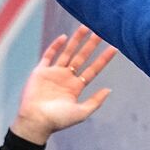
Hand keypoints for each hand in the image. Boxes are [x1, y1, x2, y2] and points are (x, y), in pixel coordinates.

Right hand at [11, 27, 115, 143]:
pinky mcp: (40, 71)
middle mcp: (66, 78)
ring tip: (85, 28)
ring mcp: (53, 73)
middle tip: (101, 31)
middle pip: (82, 57)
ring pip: (67, 53)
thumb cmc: (58, 120)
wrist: (36, 121)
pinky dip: (56, 46)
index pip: (93, 69)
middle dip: (91, 45)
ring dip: (76, 40)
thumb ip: (95, 101)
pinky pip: (49, 55)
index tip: (114, 48)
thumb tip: (109, 89)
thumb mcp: (81, 113)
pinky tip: (64, 37)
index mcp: (76, 87)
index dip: (103, 59)